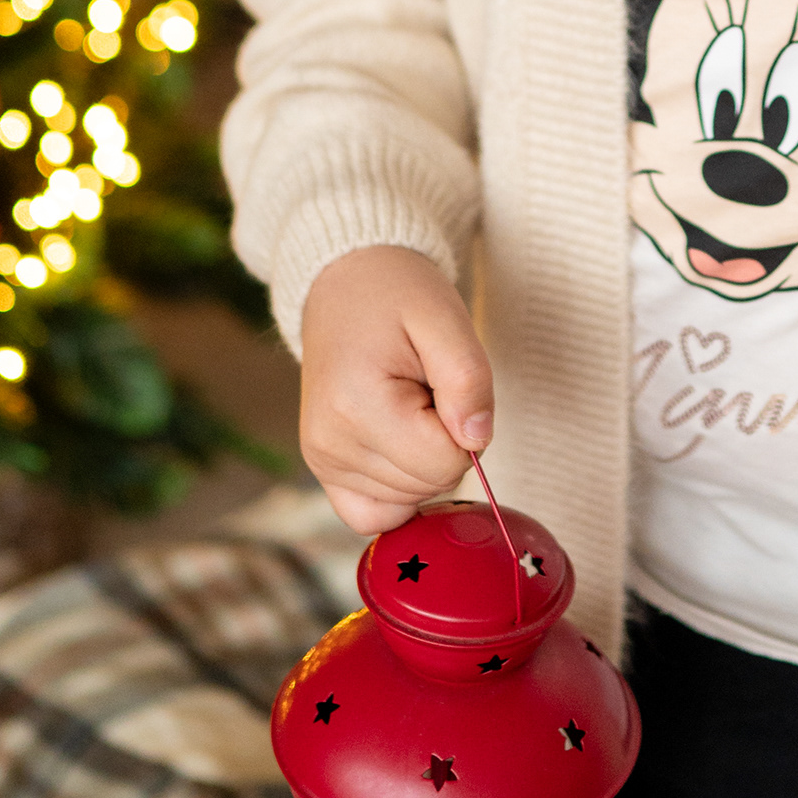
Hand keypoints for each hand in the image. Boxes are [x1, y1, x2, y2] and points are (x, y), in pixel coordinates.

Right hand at [299, 245, 494, 535]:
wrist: (347, 282)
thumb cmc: (399, 294)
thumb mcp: (446, 318)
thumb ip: (468, 380)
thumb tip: (476, 441)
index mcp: (357, 406)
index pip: (446, 463)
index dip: (464, 427)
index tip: (443, 384)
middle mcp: (329, 444)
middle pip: (430, 484)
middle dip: (445, 441)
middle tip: (424, 387)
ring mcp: (321, 460)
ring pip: (411, 500)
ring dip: (424, 457)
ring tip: (406, 399)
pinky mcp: (323, 467)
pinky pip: (374, 515)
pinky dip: (400, 490)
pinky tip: (400, 445)